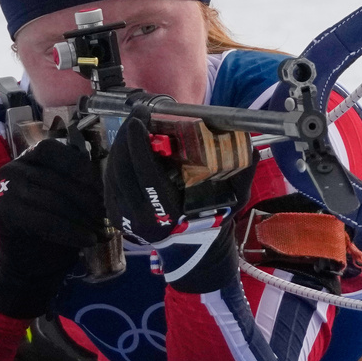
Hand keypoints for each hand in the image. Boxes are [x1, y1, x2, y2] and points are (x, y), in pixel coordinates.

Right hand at [0, 139, 104, 318]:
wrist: (27, 264)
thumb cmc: (52, 227)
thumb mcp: (66, 198)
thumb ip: (77, 182)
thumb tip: (109, 181)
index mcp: (27, 159)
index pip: (55, 152)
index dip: (81, 167)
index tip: (103, 188)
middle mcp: (12, 169)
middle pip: (58, 178)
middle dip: (87, 198)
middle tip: (108, 216)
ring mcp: (5, 191)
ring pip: (55, 200)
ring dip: (83, 217)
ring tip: (102, 231)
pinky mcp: (5, 215)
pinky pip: (46, 221)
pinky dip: (71, 232)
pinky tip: (89, 241)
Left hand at [104, 116, 256, 292]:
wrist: (190, 247)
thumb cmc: (211, 220)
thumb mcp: (232, 200)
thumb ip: (242, 174)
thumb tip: (250, 146)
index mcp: (167, 213)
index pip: (147, 175)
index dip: (139, 144)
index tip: (140, 117)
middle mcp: (140, 217)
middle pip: (123, 169)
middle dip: (127, 136)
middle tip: (138, 113)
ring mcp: (123, 217)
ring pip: (113, 172)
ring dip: (121, 144)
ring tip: (134, 125)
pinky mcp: (115, 213)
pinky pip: (111, 180)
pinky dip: (118, 158)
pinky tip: (127, 144)